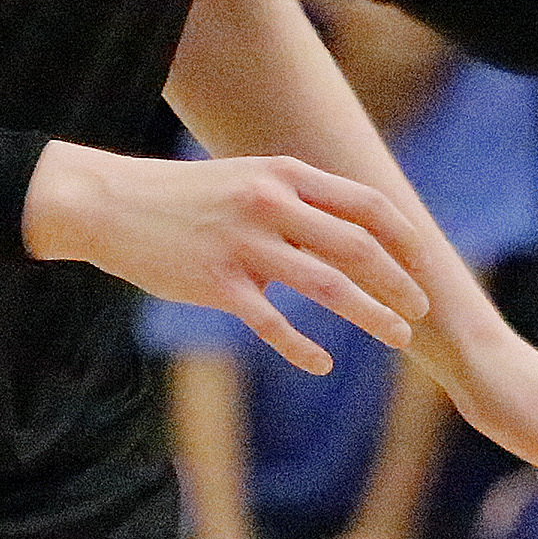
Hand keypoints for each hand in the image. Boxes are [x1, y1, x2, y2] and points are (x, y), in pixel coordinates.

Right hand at [23, 142, 431, 372]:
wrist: (112, 205)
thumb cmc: (186, 197)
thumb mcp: (247, 181)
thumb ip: (295, 204)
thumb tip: (342, 236)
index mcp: (284, 175)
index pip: (364, 203)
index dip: (402, 235)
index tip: (425, 263)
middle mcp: (271, 204)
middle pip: (356, 246)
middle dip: (398, 281)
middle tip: (421, 310)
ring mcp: (244, 244)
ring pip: (327, 285)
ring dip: (370, 315)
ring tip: (396, 338)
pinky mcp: (216, 283)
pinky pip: (271, 323)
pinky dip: (302, 347)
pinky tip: (322, 364)